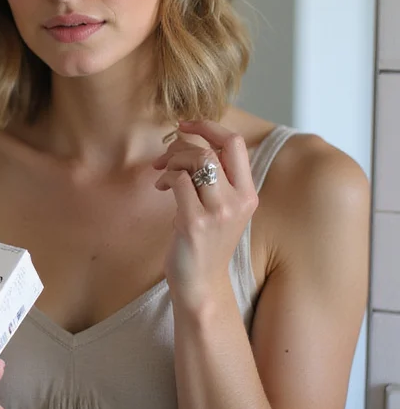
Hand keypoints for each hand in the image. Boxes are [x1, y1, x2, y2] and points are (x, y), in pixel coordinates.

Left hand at [152, 120, 258, 311]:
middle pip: (212, 148)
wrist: (201, 284)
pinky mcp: (196, 222)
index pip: (236, 143)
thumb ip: (215, 178)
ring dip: (172, 161)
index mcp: (248, 193)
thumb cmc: (205, 243)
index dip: (209, 126)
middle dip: (182, 145)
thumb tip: (188, 140)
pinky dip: (165, 178)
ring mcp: (219, 212)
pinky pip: (178, 181)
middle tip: (165, 157)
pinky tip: (161, 188)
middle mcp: (239, 200)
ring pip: (195, 160)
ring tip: (162, 174)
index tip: (185, 124)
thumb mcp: (220, 208)